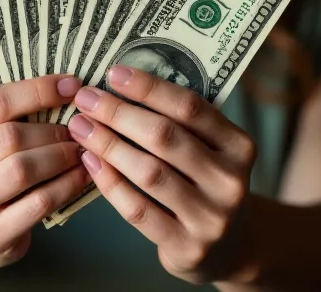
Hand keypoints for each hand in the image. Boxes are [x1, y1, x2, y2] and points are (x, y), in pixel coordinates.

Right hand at [0, 74, 90, 269]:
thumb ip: (17, 115)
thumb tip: (70, 87)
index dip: (38, 91)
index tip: (73, 85)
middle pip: (9, 137)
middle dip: (53, 131)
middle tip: (81, 130)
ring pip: (22, 170)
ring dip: (61, 157)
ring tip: (82, 152)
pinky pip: (37, 203)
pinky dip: (66, 186)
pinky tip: (82, 177)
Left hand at [67, 65, 257, 283]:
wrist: (225, 248)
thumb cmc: (203, 183)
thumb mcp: (209, 151)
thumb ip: (180, 123)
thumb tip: (120, 83)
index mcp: (240, 146)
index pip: (190, 107)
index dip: (149, 88)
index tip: (112, 73)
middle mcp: (231, 181)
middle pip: (166, 137)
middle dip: (119, 113)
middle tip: (85, 99)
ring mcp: (211, 218)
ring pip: (149, 173)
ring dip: (108, 145)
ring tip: (80, 127)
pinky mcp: (187, 247)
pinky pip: (138, 210)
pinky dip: (110, 183)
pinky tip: (89, 162)